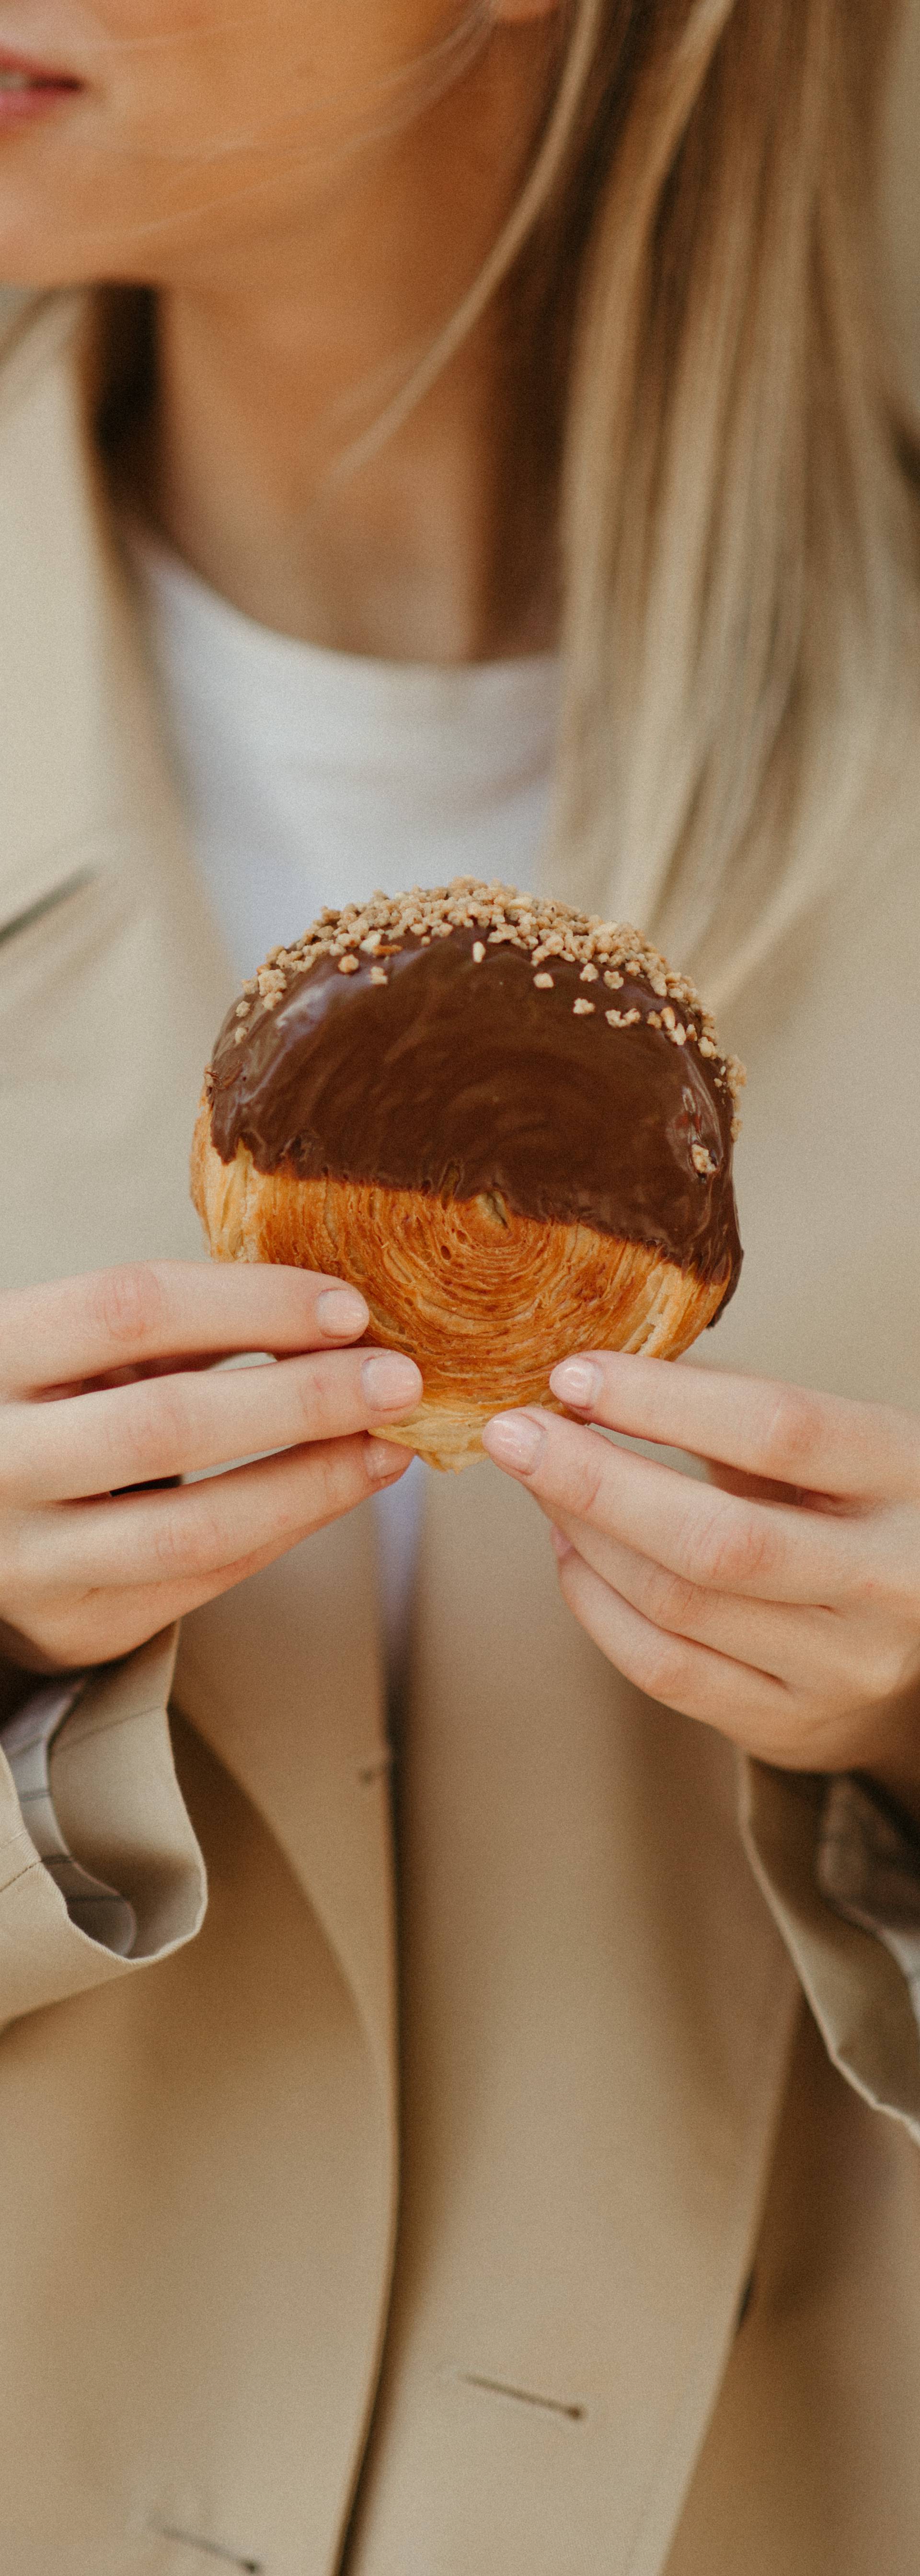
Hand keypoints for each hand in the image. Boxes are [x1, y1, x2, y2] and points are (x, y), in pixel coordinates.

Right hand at [0, 1261, 418, 1674]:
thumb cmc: (39, 1408)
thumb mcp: (76, 1348)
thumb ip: (174, 1327)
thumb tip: (329, 1316)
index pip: (130, 1307)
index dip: (251, 1302)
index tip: (348, 1307)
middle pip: (168, 1423)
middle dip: (304, 1399)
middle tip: (400, 1380)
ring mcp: (26, 1558)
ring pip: (194, 1528)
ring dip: (312, 1483)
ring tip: (388, 1446)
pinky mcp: (71, 1627)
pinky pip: (202, 1582)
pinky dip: (283, 1530)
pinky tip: (337, 1490)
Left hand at [481, 1354, 919, 1803]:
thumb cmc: (863, 1515)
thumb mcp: (837, 1446)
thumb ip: (737, 1412)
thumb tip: (596, 1380)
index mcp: (906, 1478)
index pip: (777, 1429)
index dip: (662, 1401)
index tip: (572, 1375)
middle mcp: (888, 1580)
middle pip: (715, 1537)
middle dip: (593, 1480)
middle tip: (514, 1434)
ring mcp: (842, 1667)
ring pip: (677, 1606)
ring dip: (585, 1536)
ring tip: (541, 1484)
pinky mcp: (790, 1724)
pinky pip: (665, 1670)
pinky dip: (597, 1605)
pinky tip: (572, 1554)